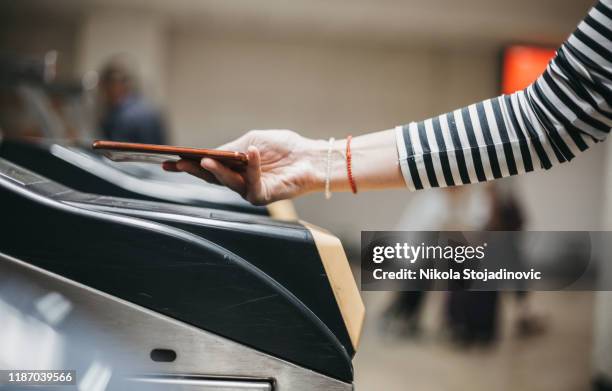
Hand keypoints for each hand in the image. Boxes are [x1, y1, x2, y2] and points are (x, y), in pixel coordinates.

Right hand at [163, 130, 326, 204]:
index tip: (168, 160)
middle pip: (211, 178)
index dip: (187, 164)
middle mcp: (238, 181)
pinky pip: (253, 183)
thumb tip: (211, 153)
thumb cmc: (283, 148)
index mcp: (233, 167)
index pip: (206, 167)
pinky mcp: (264, 196)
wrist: (309, 156)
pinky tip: (251, 153)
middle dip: (193, 170)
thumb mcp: (252, 141)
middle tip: (177, 164)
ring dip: (217, 170)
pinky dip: (252, 167)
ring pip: (228, 182)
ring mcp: (249, 190)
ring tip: (205, 160)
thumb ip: (232, 148)